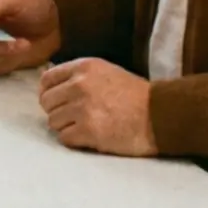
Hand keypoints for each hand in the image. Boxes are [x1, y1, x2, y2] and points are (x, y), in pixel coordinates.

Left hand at [38, 59, 155, 156]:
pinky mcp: (89, 131)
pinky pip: (64, 137)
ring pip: (53, 121)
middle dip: (57, 111)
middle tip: (74, 118)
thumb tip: (50, 85)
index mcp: (83, 67)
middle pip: (46, 102)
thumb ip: (78, 76)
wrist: (161, 115)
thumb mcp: (105, 72)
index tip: (57, 102)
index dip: (48, 93)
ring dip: (66, 127)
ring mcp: (83, 108)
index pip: (46, 80)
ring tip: (85, 127)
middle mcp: (80, 85)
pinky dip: (74, 140)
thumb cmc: (135, 96)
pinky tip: (89, 137)